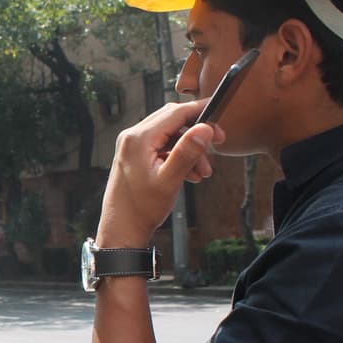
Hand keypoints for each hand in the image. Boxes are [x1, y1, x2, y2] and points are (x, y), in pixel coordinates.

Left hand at [97, 101, 224, 245]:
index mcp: (138, 138)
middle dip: (197, 133)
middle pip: (173, 120)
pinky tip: (191, 175)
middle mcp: (132, 137)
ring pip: (170, 136)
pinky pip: (163, 148)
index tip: (220, 121)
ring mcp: (132, 146)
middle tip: (217, 145)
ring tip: (203, 172)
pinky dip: (179, 157)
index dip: (201, 113)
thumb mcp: (169, 180)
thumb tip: (205, 128)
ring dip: (190, 150)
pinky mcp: (135, 157)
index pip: (176, 113)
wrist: (122, 230)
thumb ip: (187, 152)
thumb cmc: (141, 209)